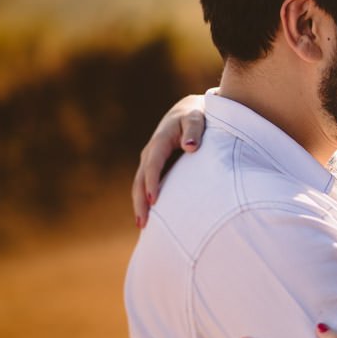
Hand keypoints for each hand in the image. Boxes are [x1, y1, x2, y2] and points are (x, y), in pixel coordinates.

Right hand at [132, 94, 206, 227]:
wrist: (188, 112)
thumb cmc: (196, 116)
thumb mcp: (197, 119)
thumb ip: (194, 130)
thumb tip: (190, 146)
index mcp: (160, 141)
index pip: (153, 165)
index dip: (152, 183)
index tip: (154, 201)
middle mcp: (150, 152)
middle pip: (140, 179)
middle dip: (140, 201)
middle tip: (143, 222)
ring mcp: (150, 160)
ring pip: (139, 184)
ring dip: (139, 204)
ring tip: (142, 225)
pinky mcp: (154, 167)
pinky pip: (145, 185)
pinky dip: (144, 200)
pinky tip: (148, 217)